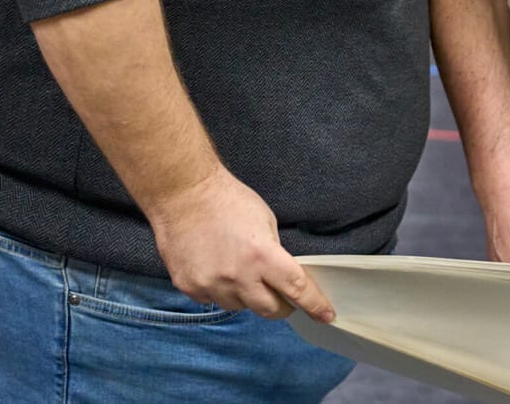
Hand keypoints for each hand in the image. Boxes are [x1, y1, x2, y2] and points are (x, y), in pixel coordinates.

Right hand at [146, 166, 334, 322]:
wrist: (184, 193)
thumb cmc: (228, 200)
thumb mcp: (265, 220)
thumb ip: (274, 253)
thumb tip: (281, 277)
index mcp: (262, 255)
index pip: (296, 289)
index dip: (314, 304)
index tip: (326, 315)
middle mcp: (238, 276)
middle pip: (269, 310)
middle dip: (280, 305)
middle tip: (281, 294)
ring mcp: (211, 284)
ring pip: (239, 306)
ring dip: (246, 295)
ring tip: (237, 267)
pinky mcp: (190, 287)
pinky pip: (212, 299)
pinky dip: (219, 289)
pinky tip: (215, 266)